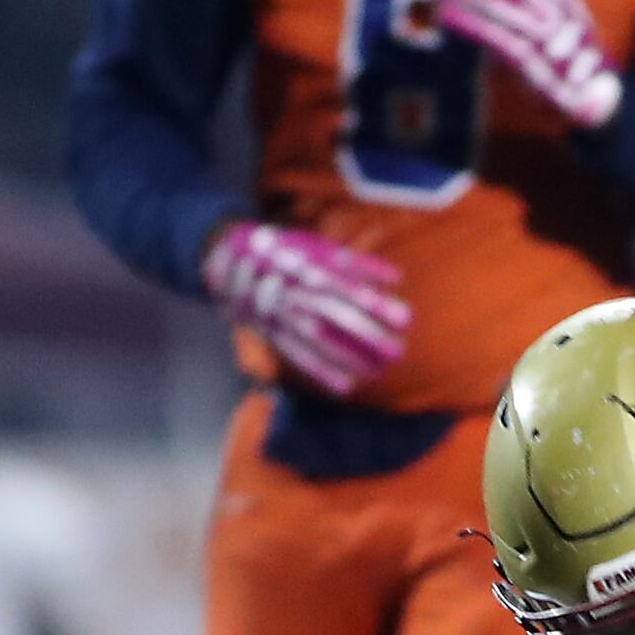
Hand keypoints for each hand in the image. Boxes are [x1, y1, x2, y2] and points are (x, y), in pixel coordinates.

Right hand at [202, 220, 412, 398]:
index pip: (348, 287)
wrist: (228, 255)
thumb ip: (355, 263)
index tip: (406, 319)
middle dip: (367, 335)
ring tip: (378, 372)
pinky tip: (346, 387)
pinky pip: (296, 355)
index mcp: (306, 266)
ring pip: (316, 339)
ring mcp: (279, 314)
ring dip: (348, 358)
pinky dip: (320, 372)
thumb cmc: (286, 250)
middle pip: (335, 315)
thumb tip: (396, 278)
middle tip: (398, 350)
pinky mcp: (271, 332)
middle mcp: (292, 291)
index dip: (376, 305)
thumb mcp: (317, 247)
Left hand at [432, 0, 622, 131]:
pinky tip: (447, 16)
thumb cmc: (572, 68)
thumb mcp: (557, 31)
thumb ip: (530, 9)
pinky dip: (470, 24)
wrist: (599, 107)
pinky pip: (498, 38)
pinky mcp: (537, 66)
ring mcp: (550, 39)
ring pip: (502, 6)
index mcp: (566, 1)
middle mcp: (561, 14)